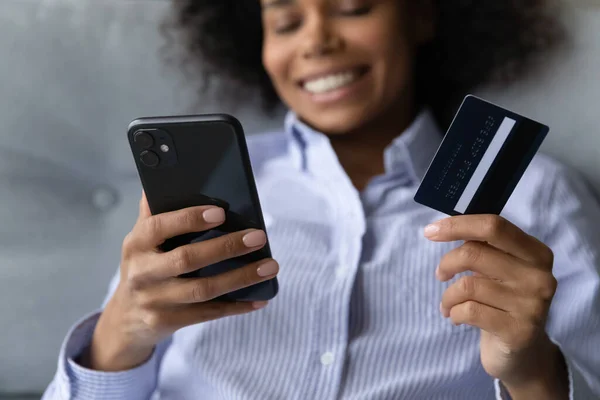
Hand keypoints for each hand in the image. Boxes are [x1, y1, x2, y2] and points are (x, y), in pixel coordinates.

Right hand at [85, 192, 278, 371]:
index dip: (189, 218)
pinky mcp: (168, 322)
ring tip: (270, 266)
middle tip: (259, 237)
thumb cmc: (143, 266)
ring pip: (203, 290)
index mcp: (136, 243)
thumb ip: (154, 212)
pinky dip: (237, 306)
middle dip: (226, 247)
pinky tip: (260, 298)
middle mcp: (142, 273)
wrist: (124, 319)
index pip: (160, 226)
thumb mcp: (140, 240)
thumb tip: (164, 174)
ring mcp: (155, 300)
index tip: (221, 212)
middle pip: (187, 260)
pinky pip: (208, 313)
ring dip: (240, 278)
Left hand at [424, 215, 567, 396]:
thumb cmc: (502, 302)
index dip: (458, 225)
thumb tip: (444, 227)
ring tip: (448, 303)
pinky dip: (454, 312)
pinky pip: (470, 311)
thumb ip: (482, 248)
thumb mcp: (499, 270)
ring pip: (468, 285)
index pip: (494, 226)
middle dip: (447, 263)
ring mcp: (532, 305)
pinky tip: (456, 317)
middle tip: (440, 274)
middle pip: (475, 253)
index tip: (430, 231)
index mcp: (537, 253)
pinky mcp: (519, 331)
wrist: (523, 354)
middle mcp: (540, 276)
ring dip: (448, 295)